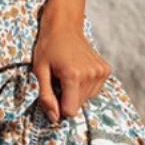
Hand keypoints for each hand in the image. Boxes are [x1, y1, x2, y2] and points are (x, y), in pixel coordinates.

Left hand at [32, 4, 112, 123]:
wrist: (64, 26)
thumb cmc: (48, 48)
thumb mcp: (39, 71)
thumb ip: (46, 96)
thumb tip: (54, 118)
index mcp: (73, 76)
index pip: (70, 111)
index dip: (59, 106)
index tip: (54, 93)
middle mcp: (90, 74)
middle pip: (78, 105)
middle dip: (67, 98)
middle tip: (60, 80)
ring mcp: (100, 72)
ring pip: (87, 99)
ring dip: (76, 92)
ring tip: (68, 74)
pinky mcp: (105, 70)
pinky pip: (94, 90)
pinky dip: (85, 86)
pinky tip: (78, 72)